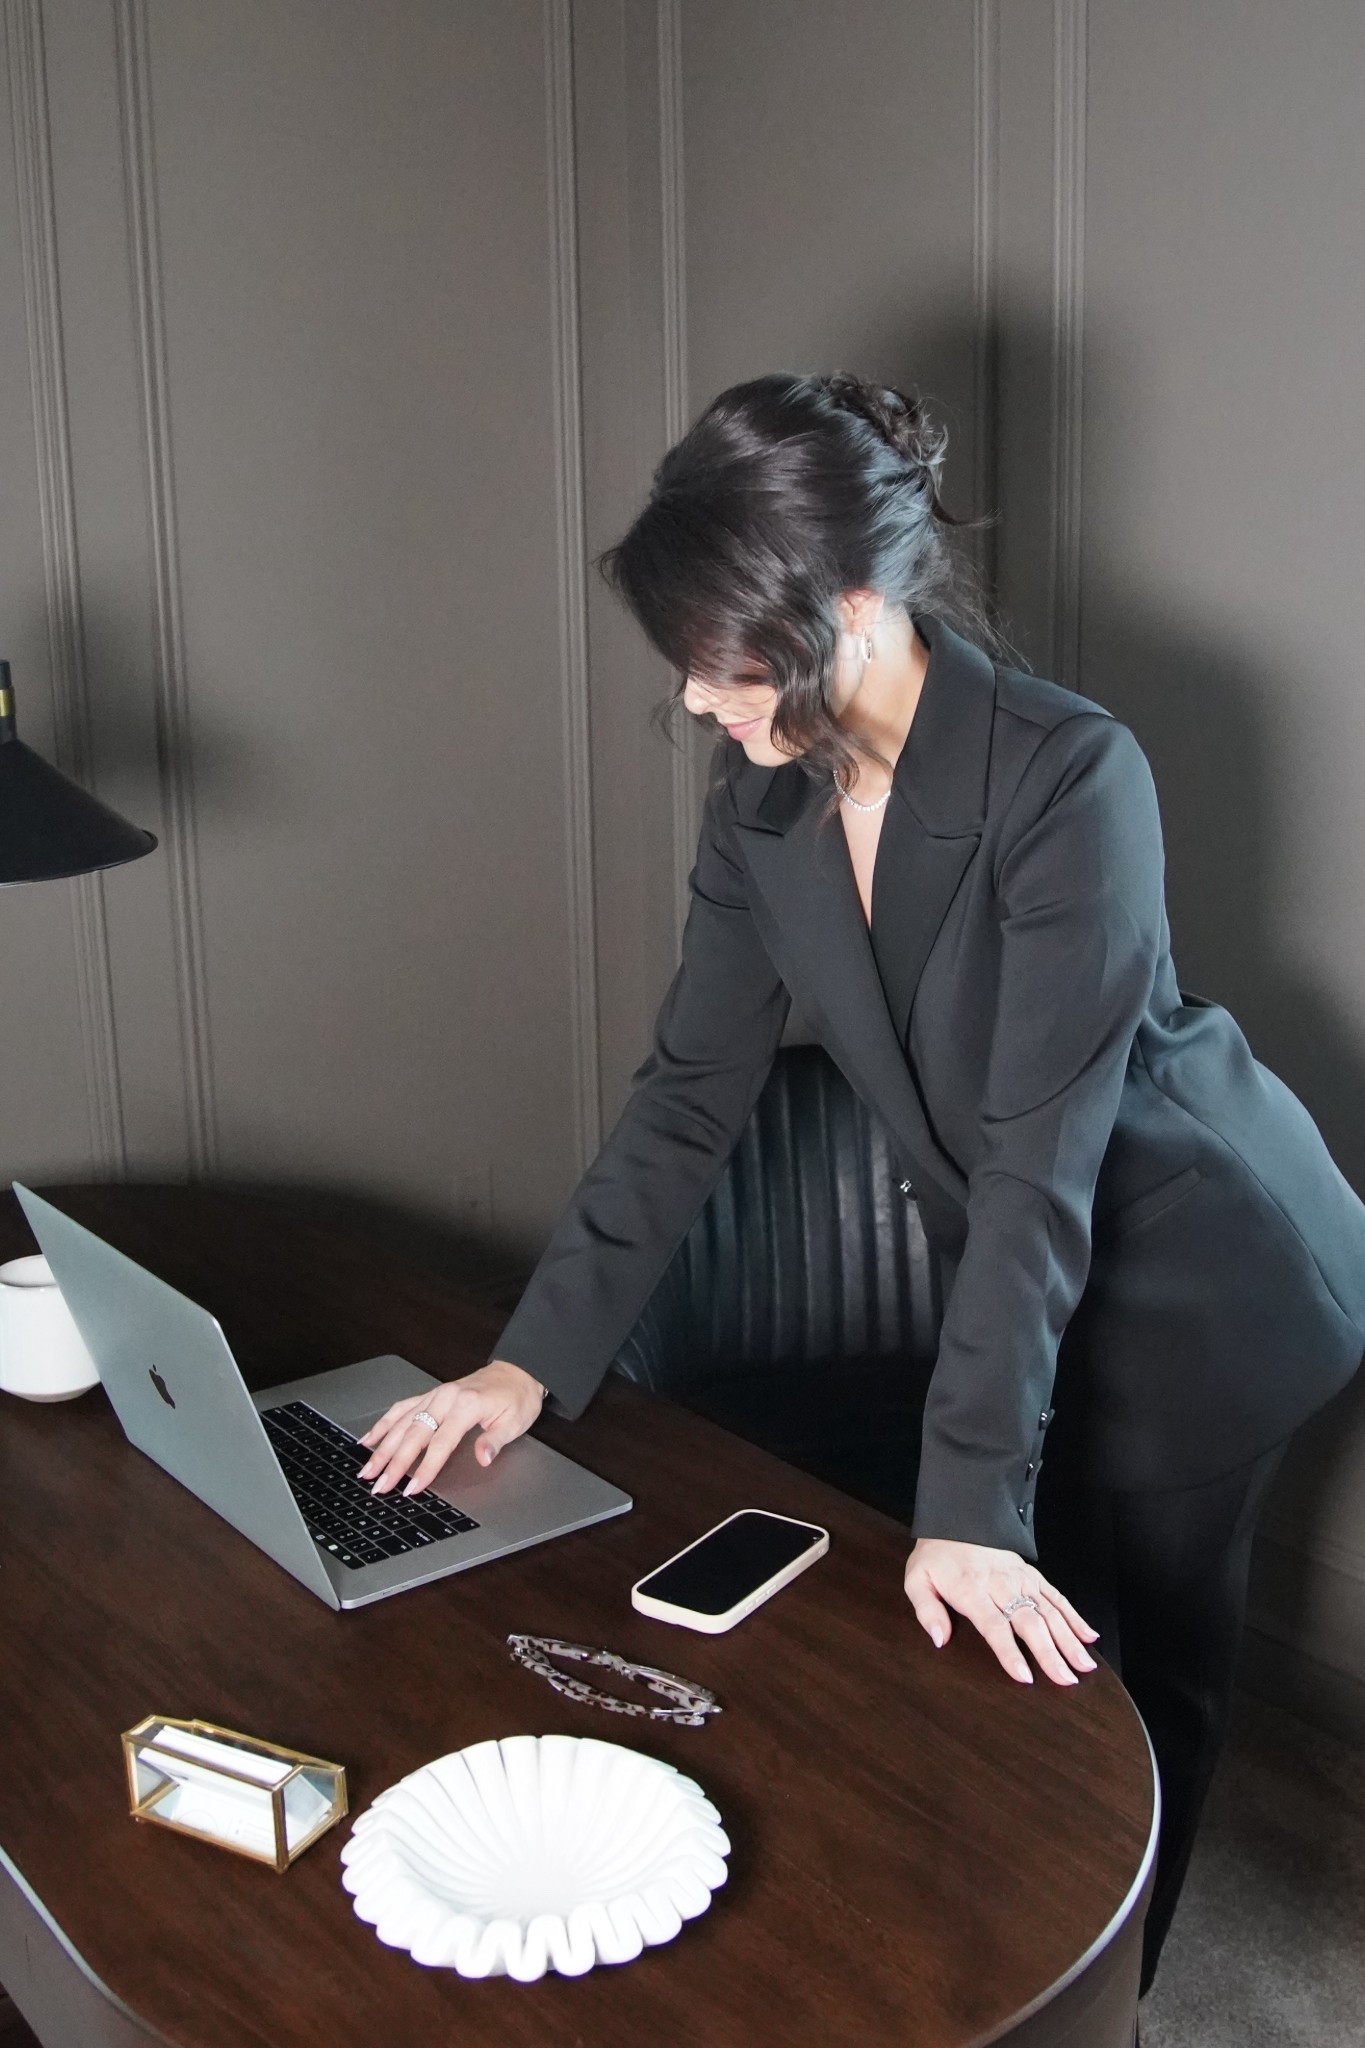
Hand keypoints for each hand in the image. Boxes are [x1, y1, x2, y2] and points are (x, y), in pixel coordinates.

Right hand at [356, 1360, 544, 1496]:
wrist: (517, 1370)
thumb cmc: (517, 1397)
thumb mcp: (515, 1422)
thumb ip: (495, 1441)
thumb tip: (483, 1458)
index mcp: (466, 1406)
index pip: (440, 1443)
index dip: (425, 1468)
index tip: (412, 1487)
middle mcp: (446, 1398)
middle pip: (413, 1434)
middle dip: (393, 1462)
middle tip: (379, 1484)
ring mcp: (436, 1395)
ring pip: (401, 1422)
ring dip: (382, 1446)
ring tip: (367, 1468)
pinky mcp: (431, 1395)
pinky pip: (401, 1408)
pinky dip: (383, 1423)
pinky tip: (369, 1438)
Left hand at [904, 1537, 1099, 1685]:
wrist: (955, 1519)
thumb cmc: (936, 1556)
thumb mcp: (917, 1580)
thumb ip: (926, 1610)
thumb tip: (939, 1639)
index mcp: (971, 1590)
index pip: (994, 1625)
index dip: (1010, 1652)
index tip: (1024, 1675)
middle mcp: (1001, 1585)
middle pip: (1029, 1622)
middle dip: (1050, 1653)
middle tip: (1066, 1680)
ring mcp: (1020, 1578)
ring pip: (1049, 1611)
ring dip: (1069, 1639)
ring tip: (1084, 1665)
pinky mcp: (1032, 1574)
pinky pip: (1056, 1596)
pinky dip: (1075, 1616)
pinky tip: (1089, 1636)